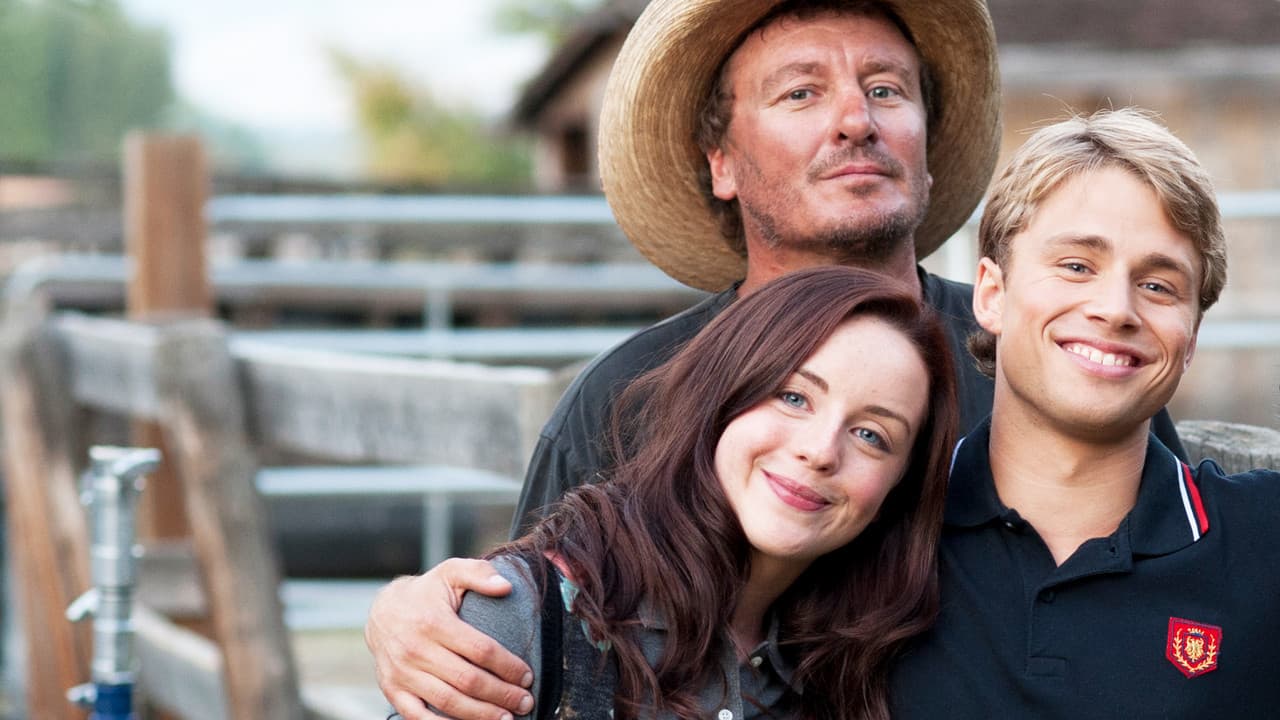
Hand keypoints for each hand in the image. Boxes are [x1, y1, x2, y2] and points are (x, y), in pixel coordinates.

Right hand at [366, 558, 534, 719]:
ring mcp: (402, 673)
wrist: (381, 611)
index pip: (480, 650)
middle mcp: (416, 649)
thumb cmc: (426, 593)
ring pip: (448, 702)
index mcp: (434, 622)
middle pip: (468, 680)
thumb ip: (479, 574)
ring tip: (507, 718)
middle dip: (501, 694)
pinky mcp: (393, 689)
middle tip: (525, 701)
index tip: (527, 676)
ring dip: (481, 714)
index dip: (508, 666)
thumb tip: (506, 586)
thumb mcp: (450, 573)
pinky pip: (418, 716)